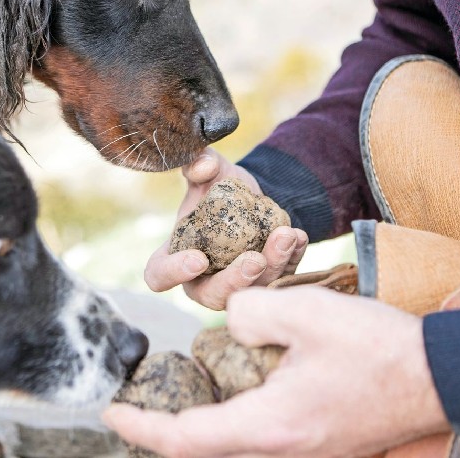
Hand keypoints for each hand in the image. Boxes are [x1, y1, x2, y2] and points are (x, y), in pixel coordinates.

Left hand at [103, 287, 449, 457]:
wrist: (443, 376)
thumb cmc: (377, 347)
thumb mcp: (303, 312)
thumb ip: (249, 314)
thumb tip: (230, 327)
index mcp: (269, 427)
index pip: (184, 440)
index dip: (141, 427)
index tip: (110, 411)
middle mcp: (281, 451)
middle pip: (203, 453)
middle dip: (163, 431)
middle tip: (136, 404)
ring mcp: (303, 453)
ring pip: (231, 449)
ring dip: (198, 428)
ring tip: (176, 394)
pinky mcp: (318, 445)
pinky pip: (258, 441)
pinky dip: (230, 423)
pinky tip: (229, 390)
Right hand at [144, 148, 308, 309]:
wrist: (254, 196)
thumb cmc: (220, 187)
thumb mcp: (210, 170)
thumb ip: (200, 163)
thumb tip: (204, 165)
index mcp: (176, 254)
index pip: (160, 275)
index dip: (175, 273)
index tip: (199, 258)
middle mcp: (203, 278)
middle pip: (212, 295)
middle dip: (235, 281)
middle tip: (255, 260)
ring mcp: (237, 286)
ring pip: (252, 291)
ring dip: (273, 267)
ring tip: (286, 235)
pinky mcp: (267, 283)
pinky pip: (281, 281)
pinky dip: (292, 261)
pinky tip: (299, 237)